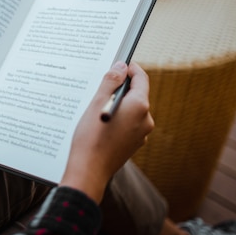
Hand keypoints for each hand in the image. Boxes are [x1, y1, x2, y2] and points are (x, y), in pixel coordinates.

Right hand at [60, 61, 153, 202]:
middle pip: (136, 94)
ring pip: (131, 110)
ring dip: (117, 105)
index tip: (117, 64)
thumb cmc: (91, 137)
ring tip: (96, 109)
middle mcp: (145, 119)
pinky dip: (117, 119)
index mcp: (140, 106)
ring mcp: (141, 133)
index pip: (140, 78)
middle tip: (100, 87)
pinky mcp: (134, 144)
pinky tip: (100, 125)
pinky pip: (128, 124)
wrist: (89, 170)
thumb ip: (111, 81)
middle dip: (120, 88)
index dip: (129, 68)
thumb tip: (121, 66)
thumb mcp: (97, 103)